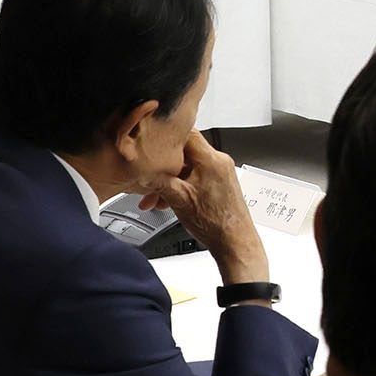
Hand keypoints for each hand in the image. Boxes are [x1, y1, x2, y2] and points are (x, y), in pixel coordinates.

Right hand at [140, 129, 266, 285]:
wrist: (234, 242)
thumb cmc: (214, 224)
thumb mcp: (177, 199)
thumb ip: (158, 180)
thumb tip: (141, 171)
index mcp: (210, 159)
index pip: (185, 132)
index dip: (165, 136)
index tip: (151, 144)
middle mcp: (219, 161)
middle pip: (184, 153)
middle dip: (164, 168)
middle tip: (149, 182)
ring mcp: (222, 172)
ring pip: (189, 167)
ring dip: (171, 180)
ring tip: (157, 199)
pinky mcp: (222, 183)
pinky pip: (197, 177)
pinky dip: (183, 186)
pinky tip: (170, 201)